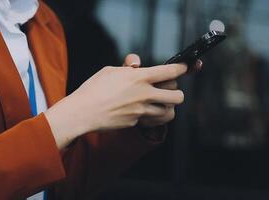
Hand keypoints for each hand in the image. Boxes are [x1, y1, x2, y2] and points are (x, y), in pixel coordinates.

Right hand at [45, 55, 187, 148]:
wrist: (83, 112)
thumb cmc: (93, 88)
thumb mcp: (110, 70)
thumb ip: (127, 67)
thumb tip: (137, 66)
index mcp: (139, 77)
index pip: (170, 71)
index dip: (182, 68)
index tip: (185, 67)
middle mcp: (144, 94)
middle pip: (177, 96)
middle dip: (177, 92)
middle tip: (168, 89)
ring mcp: (141, 111)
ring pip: (169, 112)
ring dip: (167, 106)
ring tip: (159, 103)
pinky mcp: (136, 122)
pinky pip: (153, 120)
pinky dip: (153, 116)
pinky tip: (145, 111)